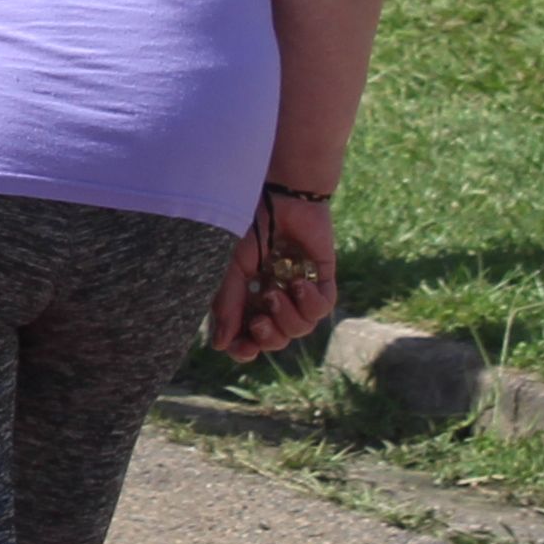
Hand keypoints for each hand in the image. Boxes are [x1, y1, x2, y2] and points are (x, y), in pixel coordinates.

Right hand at [211, 186, 337, 363]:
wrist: (279, 194)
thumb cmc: (247, 224)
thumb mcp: (229, 267)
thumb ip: (227, 304)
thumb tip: (220, 345)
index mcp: (247, 296)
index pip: (247, 336)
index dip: (245, 349)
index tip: (242, 349)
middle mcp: (273, 296)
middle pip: (276, 340)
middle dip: (269, 337)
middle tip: (260, 317)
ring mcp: (298, 289)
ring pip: (300, 329)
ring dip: (287, 316)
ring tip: (276, 292)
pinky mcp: (322, 279)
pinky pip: (322, 309)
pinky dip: (310, 302)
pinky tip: (298, 283)